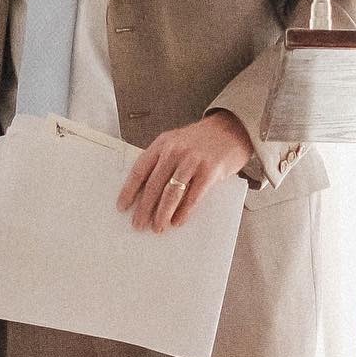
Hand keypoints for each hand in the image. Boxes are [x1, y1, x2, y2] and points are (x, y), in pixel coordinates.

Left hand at [116, 111, 252, 232]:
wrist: (233, 129)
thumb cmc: (202, 140)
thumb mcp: (177, 142)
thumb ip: (163, 161)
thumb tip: (147, 193)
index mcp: (162, 143)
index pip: (140, 169)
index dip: (129, 189)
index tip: (122, 206)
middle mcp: (175, 150)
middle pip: (154, 184)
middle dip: (144, 208)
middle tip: (138, 224)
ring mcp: (193, 160)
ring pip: (171, 193)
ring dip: (162, 213)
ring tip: (157, 227)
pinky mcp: (210, 171)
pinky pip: (192, 196)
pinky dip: (183, 212)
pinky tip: (177, 221)